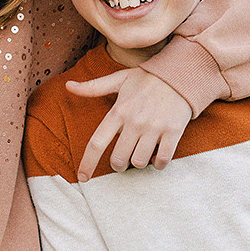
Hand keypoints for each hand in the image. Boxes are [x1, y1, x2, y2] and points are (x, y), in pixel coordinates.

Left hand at [65, 67, 191, 180]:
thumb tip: (68, 86)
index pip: (97, 142)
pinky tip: (157, 155)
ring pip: (139, 162)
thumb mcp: (119, 79)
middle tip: (122, 161)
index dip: (87, 163)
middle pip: (119, 159)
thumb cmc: (147, 78)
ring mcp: (154, 127)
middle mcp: (134, 121)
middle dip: (118, 165)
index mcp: (118, 111)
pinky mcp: (173, 131)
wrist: (181, 72)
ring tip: (141, 154)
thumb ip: (93, 87)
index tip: (82, 177)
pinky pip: (162, 160)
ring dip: (139, 163)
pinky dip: (158, 163)